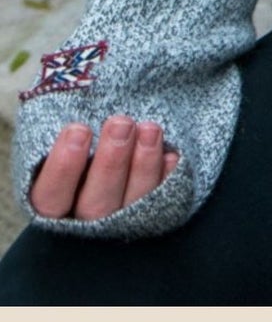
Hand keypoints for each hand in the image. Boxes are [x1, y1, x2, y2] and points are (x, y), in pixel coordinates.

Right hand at [29, 116, 178, 220]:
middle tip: (121, 124)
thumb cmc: (82, 148)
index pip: (50, 197)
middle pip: (95, 205)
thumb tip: (65, 97)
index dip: (63, 168)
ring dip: (144, 166)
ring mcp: (119, 225)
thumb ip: (69, 134)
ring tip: (150, 129)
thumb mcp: (68, 142)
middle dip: (111, 163)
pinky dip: (167, 179)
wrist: (111, 165)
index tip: (78, 129)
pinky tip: (171, 155)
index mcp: (53, 208)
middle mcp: (84, 224)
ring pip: (132, 205)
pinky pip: (164, 204)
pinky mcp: (152, 217)